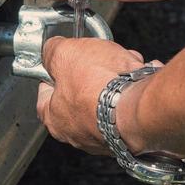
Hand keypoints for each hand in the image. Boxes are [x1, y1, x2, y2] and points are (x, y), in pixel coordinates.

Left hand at [35, 36, 145, 154]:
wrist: (140, 106)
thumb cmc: (100, 86)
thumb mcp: (65, 53)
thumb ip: (53, 51)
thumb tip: (52, 48)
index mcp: (55, 119)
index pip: (45, 94)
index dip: (53, 72)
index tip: (61, 61)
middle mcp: (78, 134)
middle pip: (80, 94)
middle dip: (91, 72)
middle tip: (99, 60)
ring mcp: (106, 136)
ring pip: (107, 99)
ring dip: (116, 80)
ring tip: (124, 65)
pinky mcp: (131, 134)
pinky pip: (129, 107)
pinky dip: (133, 90)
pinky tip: (138, 76)